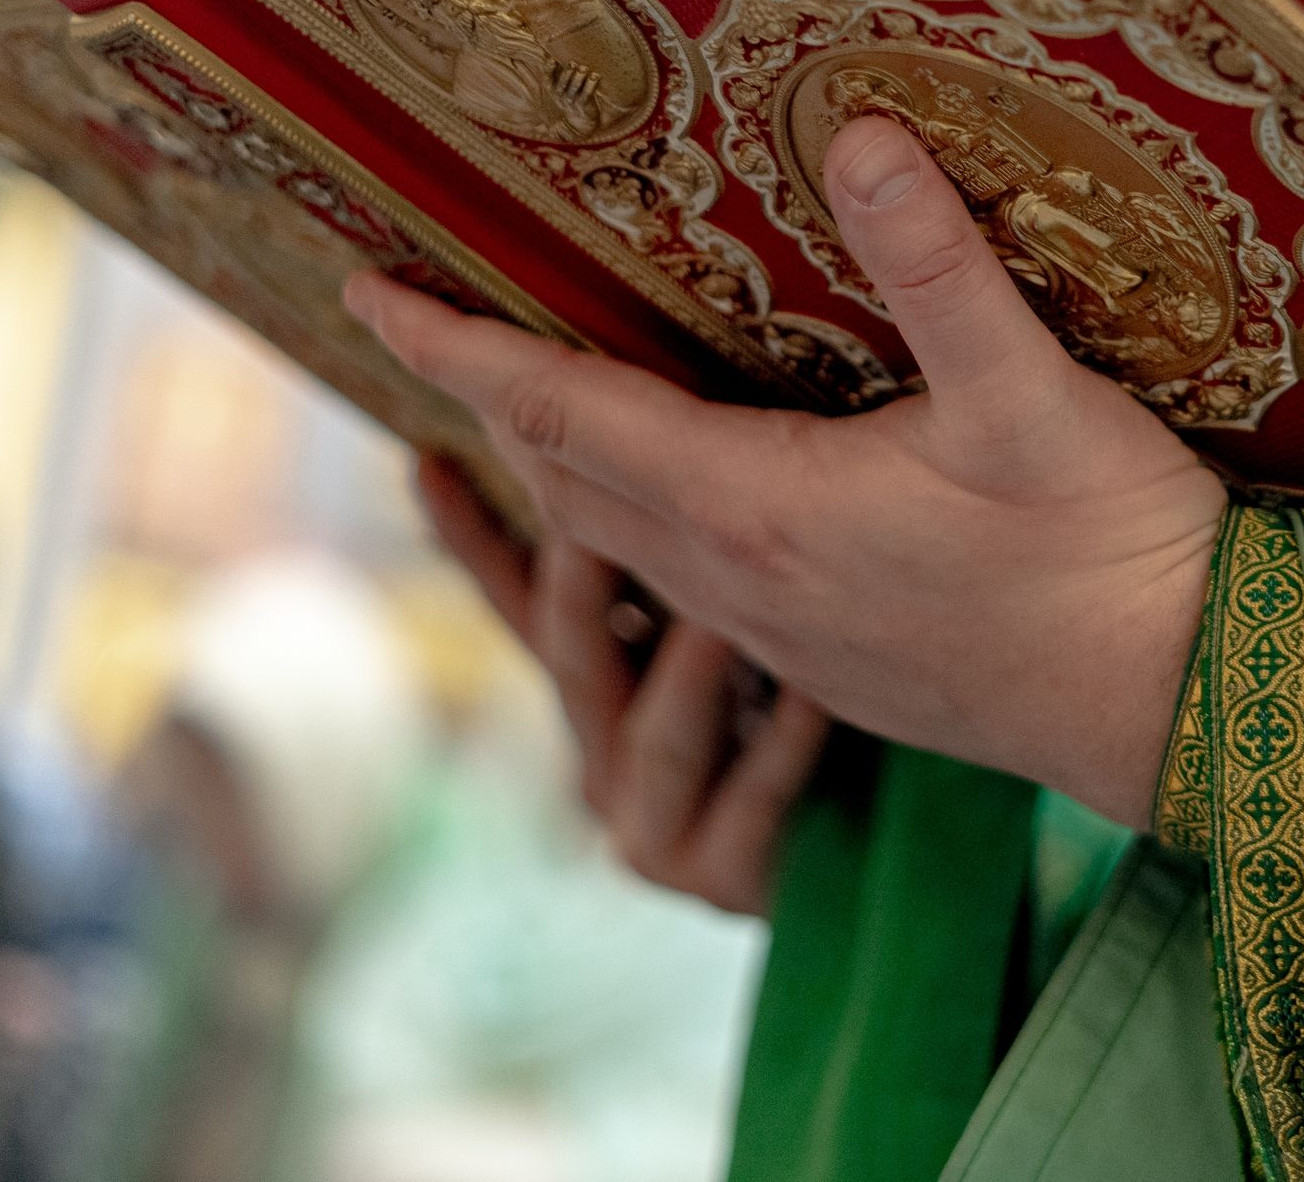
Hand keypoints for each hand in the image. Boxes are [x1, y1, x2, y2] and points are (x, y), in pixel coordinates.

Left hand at [348, 116, 1226, 827]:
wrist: (1175, 708)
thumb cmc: (1107, 553)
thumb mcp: (1033, 396)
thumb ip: (937, 269)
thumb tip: (855, 134)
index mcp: (757, 506)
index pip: (560, 410)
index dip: (455, 347)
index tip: (362, 288)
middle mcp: (740, 579)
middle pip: (565, 477)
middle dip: (485, 397)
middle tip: (427, 319)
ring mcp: (777, 633)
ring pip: (618, 539)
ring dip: (556, 461)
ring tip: (524, 393)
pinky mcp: (825, 661)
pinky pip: (679, 582)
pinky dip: (631, 517)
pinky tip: (673, 491)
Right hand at [415, 454, 827, 914]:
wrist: (881, 837)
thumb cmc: (828, 690)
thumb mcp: (737, 610)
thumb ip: (688, 542)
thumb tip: (677, 424)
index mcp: (600, 689)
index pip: (517, 597)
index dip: (470, 534)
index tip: (423, 455)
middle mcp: (606, 759)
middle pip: (570, 650)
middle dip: (581, 567)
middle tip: (594, 488)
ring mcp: (655, 828)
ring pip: (656, 730)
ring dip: (689, 666)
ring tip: (720, 607)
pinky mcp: (725, 879)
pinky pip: (752, 799)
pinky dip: (782, 745)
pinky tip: (818, 694)